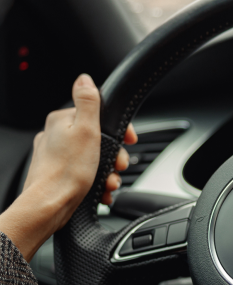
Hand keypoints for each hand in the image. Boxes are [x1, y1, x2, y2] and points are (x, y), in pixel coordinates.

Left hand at [0, 74, 136, 261]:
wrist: (50, 206)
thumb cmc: (67, 172)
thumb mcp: (86, 130)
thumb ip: (88, 102)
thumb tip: (84, 78)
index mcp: (61, 120)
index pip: (98, 116)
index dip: (118, 129)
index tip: (130, 140)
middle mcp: (56, 136)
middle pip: (98, 140)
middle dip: (113, 156)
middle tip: (118, 166)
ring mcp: (57, 157)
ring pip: (93, 159)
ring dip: (107, 172)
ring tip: (108, 183)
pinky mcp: (60, 175)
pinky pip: (86, 175)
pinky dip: (97, 183)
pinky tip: (101, 191)